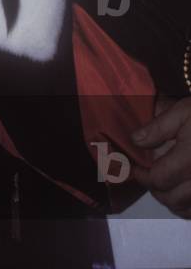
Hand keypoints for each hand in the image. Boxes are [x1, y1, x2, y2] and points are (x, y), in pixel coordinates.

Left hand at [132, 95, 190, 216]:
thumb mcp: (183, 112)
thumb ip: (158, 128)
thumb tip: (135, 141)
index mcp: (189, 159)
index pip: (159, 179)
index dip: (143, 176)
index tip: (137, 169)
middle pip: (171, 199)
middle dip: (155, 189)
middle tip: (149, 177)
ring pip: (185, 209)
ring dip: (171, 200)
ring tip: (165, 184)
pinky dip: (188, 206)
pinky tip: (184, 191)